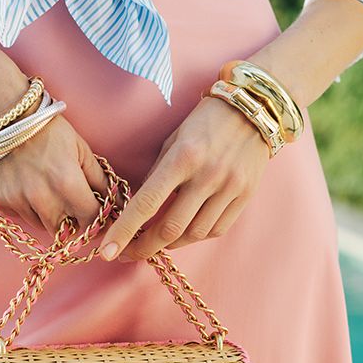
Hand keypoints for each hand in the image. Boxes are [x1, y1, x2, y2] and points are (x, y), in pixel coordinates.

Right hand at [0, 111, 109, 240]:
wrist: (3, 115)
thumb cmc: (47, 129)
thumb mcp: (80, 149)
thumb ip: (99, 180)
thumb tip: (119, 204)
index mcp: (66, 183)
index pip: (91, 219)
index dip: (97, 219)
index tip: (97, 214)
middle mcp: (41, 197)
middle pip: (65, 231)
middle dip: (72, 222)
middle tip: (72, 206)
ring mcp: (17, 201)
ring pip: (41, 226)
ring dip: (49, 216)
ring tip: (47, 191)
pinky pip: (19, 217)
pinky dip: (27, 208)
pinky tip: (26, 187)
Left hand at [97, 93, 270, 261]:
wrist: (254, 109)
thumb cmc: (205, 121)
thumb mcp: (173, 140)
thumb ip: (157, 175)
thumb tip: (138, 209)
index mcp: (183, 157)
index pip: (146, 203)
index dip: (124, 232)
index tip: (107, 251)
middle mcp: (208, 175)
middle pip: (170, 228)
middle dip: (145, 247)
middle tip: (129, 253)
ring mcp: (230, 188)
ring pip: (194, 234)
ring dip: (171, 243)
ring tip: (158, 240)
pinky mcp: (245, 196)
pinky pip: (216, 229)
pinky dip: (196, 235)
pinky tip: (186, 230)